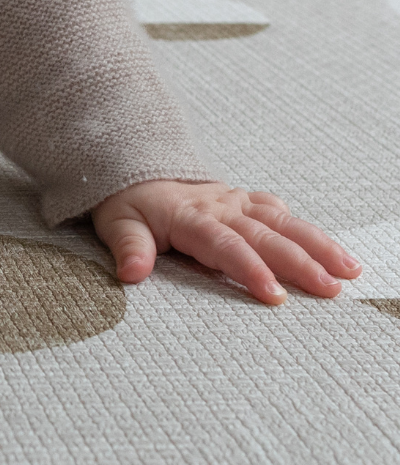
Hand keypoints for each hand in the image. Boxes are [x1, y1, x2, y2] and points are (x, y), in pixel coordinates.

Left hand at [92, 179, 360, 305]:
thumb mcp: (116, 224)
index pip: (225, 246)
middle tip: (330, 289)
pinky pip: (280, 212)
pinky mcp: (246, 200)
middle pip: (265, 236)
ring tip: (348, 270)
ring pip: (283, 222)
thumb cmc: (128, 205)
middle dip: (300, 262)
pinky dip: (307, 229)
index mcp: (190, 216)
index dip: (250, 269)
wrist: (135, 171)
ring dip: (317, 245)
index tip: (274, 294)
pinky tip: (331, 249)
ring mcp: (236, 201)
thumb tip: (132, 272)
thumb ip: (127, 248)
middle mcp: (220, 206)